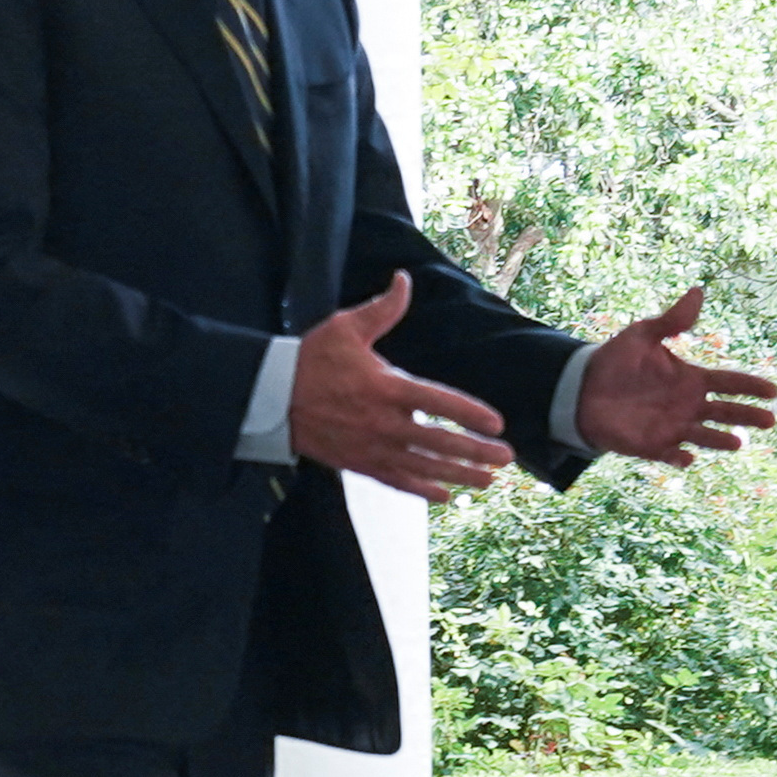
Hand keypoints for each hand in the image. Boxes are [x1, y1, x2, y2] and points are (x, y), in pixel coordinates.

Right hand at [290, 277, 511, 499]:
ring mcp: (372, 447)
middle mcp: (383, 423)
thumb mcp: (345, 326)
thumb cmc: (311, 358)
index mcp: (386, 387)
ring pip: (424, 467)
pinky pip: (397, 481)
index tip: (497, 423)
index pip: (439, 403)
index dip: (471, 414)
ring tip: (487, 481)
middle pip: (440, 442)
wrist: (271, 396)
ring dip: (458, 475)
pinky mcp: (359, 463)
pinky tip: (444, 496)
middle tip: (505, 457)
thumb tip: (404, 280)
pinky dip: (422, 490)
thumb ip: (382, 308)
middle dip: (476, 451)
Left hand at [573, 287, 776, 468]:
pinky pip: (671, 454)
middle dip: (747, 416)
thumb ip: (672, 320)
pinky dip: (679, 457)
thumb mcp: (643, 335)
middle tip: (770, 419)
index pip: (729, 382)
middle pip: (726, 412)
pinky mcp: (652, 446)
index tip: (773, 390)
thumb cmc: (616, 361)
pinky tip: (686, 457)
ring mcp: (673, 427)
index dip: (751, 386)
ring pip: (705, 436)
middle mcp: (689, 405)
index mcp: (691, 379)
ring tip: (736, 442)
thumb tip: (698, 291)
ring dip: (720, 440)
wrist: (582, 389)